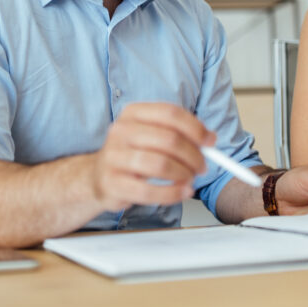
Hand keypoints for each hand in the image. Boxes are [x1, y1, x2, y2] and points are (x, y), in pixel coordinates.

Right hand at [90, 103, 213, 210]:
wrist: (97, 176)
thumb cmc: (131, 154)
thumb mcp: (150, 135)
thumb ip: (178, 132)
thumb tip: (209, 138)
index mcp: (132, 113)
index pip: (170, 113)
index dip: (195, 128)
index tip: (210, 141)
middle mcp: (120, 131)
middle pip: (168, 139)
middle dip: (193, 155)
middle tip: (202, 166)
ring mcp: (114, 157)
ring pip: (160, 164)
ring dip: (184, 174)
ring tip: (189, 179)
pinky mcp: (112, 183)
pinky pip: (149, 191)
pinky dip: (173, 193)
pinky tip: (181, 192)